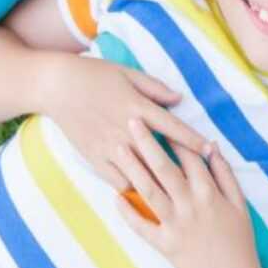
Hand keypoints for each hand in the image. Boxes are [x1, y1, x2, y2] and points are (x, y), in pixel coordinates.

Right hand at [45, 55, 209, 190]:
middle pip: (160, 156)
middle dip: (181, 169)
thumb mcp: (128, 73)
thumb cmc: (94, 75)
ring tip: (177, 194)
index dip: (193, 140)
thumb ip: (155, 88)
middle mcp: (126, 130)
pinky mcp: (94, 158)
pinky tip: (145, 192)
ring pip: (140, 174)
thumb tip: (179, 98)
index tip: (210, 149)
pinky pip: (118, 181)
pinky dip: (133, 188)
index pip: (172, 127)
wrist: (56, 86)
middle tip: (200, 180)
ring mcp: (109, 147)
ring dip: (158, 184)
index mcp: (137, 107)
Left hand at [116, 119, 267, 267]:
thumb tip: (211, 145)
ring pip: (149, 191)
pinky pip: (141, 226)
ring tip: (118, 149)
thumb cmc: (239, 240)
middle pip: (164, 167)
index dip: (174, 134)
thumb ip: (224, 173)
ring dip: (132, 168)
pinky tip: (115, 197)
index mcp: (209, 192)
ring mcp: (175, 225)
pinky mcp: (164, 245)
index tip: (159, 117)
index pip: (189, 156)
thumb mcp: (239, 203)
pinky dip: (127, 213)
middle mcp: (190, 205)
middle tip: (131, 121)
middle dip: (146, 142)